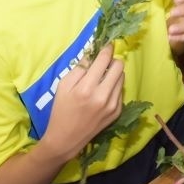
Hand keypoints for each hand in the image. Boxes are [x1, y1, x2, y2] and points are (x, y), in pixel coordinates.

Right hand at [40, 44, 124, 160]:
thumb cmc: (61, 110)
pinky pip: (120, 90)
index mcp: (86, 88)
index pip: (104, 60)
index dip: (106, 49)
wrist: (66, 139)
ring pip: (122, 77)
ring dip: (113, 74)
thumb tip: (93, 53)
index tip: (107, 44)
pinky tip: (102, 93)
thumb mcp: (63, 85)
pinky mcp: (117, 112)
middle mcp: (102, 96)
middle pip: (119, 66)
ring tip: (101, 79)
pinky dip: (113, 87)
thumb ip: (79, 68)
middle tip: (103, 64)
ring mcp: (112, 105)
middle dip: (111, 61)